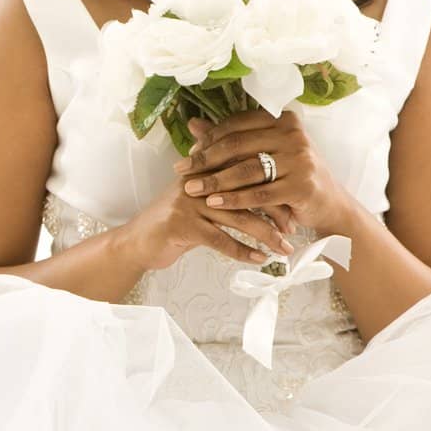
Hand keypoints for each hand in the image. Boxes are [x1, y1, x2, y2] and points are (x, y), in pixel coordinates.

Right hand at [119, 168, 297, 273]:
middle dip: (274, 211)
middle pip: (245, 192)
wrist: (137, 242)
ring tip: (283, 248)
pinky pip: (220, 239)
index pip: (245, 172)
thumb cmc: (172, 222)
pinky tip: (259, 259)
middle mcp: (197, 182)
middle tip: (294, 228)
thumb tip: (262, 191)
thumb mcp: (197, 201)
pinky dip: (242, 251)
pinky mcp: (182, 225)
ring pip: (237, 217)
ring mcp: (188, 203)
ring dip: (265, 235)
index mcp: (203, 171)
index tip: (293, 205)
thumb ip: (224, 191)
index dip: (271, 188)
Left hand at [174, 108, 355, 236]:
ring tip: (191, 189)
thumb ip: (231, 138)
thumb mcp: (264, 153)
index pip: (237, 125)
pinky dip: (234, 199)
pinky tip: (214, 204)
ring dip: (215, 181)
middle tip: (181, 171)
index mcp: (283, 119)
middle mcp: (294, 134)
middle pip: (238, 145)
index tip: (188, 153)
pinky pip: (260, 194)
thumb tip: (193, 124)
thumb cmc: (291, 175)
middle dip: (205, 160)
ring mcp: (301, 160)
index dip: (209, 139)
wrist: (329, 204)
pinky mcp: (303, 186)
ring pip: (247, 170)